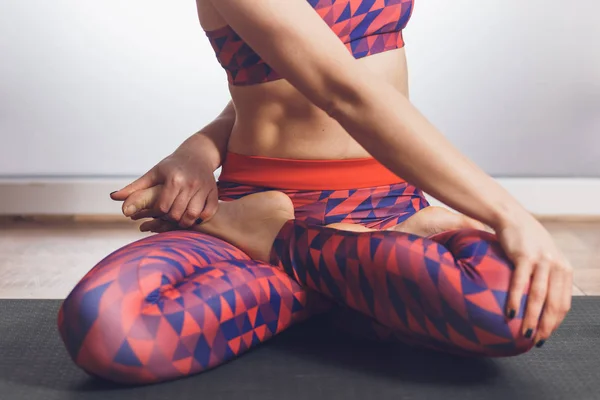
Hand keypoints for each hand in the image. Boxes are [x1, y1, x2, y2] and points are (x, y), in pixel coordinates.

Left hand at [110, 149, 217, 227]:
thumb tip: (113, 197)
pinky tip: (193, 216)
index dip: (157, 214)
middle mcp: (189, 183)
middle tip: (167, 219)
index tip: (156, 213)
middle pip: (177, 213)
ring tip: (179, 220)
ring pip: (193, 215)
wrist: (198, 154)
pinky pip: (207, 212)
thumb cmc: (171, 166)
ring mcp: (203, 188)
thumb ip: (135, 188)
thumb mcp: (154, 173)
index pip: (162, 207)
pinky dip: (200, 218)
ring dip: (185, 222)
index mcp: (173, 179)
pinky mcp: (214, 192)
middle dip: (170, 219)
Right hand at [495, 212, 572, 344]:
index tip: (544, 336)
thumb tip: (540, 304)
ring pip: (539, 296)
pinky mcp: (524, 256)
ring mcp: (542, 260)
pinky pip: (520, 282)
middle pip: (554, 303)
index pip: (564, 304)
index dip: (555, 323)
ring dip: (532, 318)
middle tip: (535, 341)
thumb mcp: (544, 258)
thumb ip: (547, 277)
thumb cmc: (525, 240)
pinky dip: (516, 300)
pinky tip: (510, 313)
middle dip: (545, 326)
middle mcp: (557, 265)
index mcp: (564, 269)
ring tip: (524, 334)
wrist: (511, 217)